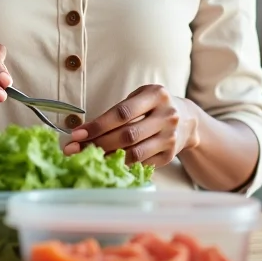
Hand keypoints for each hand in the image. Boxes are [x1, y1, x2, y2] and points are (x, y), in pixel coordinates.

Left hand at [62, 85, 199, 166]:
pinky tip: (106, 164)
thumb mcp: (140, 97)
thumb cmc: (153, 106)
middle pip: (127, 135)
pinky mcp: (169, 155)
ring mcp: (170, 137)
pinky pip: (141, 163)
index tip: (77, 134)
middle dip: (97, 144)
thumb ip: (118, 111)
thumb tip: (84, 131)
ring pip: (134, 153)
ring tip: (87, 159)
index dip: (98, 125)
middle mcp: (166, 116)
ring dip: (107, 158)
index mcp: (156, 95)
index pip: (122, 113)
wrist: (186, 119)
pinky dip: (121, 165)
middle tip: (74, 150)